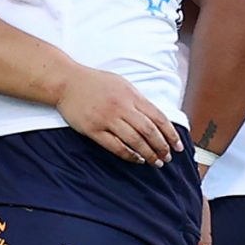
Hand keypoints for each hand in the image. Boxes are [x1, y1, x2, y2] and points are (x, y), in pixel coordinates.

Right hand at [55, 65, 180, 165]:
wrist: (67, 82)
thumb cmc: (95, 82)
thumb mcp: (122, 84)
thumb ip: (138, 100)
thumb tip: (155, 118)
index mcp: (131, 95)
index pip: (158, 117)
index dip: (170, 133)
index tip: (177, 145)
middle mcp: (122, 107)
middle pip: (149, 131)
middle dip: (162, 147)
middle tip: (167, 157)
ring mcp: (107, 119)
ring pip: (134, 141)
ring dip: (148, 154)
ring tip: (155, 162)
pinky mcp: (93, 129)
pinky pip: (115, 146)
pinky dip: (129, 155)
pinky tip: (136, 160)